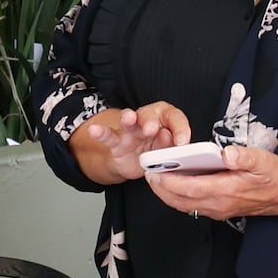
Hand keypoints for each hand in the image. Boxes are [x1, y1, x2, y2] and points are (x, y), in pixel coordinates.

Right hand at [68, 101, 189, 186]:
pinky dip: (101, 132)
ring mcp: (130, 130)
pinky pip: (108, 135)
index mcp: (165, 121)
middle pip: (150, 114)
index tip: (182, 142)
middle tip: (152, 130)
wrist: (135, 164)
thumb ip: (171, 147)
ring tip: (129, 119)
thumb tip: (176, 144)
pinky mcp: (116, 141)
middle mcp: (147, 121)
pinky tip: (95, 130)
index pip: (174, 118)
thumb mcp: (167, 152)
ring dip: (129, 118)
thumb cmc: (155, 153)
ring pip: (129, 120)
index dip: (179, 128)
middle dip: (151, 120)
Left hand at [143, 142, 277, 223]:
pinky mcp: (217, 210)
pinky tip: (172, 184)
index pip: (191, 188)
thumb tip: (227, 153)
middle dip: (161, 189)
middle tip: (147, 173)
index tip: (155, 173)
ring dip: (166, 195)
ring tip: (154, 178)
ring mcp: (217, 209)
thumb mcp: (262, 160)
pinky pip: (191, 206)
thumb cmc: (271, 175)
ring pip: (184, 206)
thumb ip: (244, 156)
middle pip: (181, 201)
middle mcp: (219, 204)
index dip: (170, 182)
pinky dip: (177, 197)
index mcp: (227, 190)